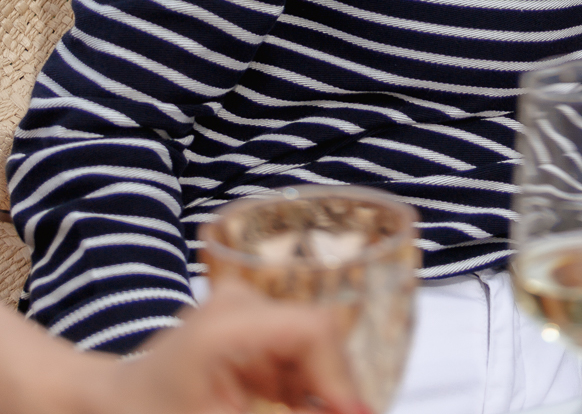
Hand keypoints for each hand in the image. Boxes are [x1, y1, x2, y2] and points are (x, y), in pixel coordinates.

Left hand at [94, 286, 371, 413]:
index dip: (341, 378)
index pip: (311, 330)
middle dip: (336, 389)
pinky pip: (294, 354)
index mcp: (229, 323)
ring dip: (323, 392)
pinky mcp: (248, 326)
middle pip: (318, 334)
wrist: (110, 409)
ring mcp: (245, 310)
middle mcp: (242, 302)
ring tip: (326, 412)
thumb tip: (348, 410)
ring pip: (312, 346)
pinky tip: (306, 411)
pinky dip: (305, 390)